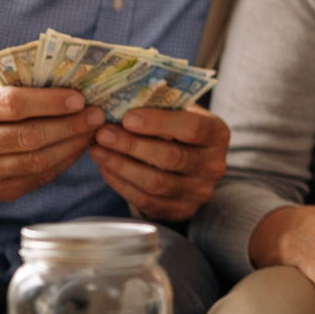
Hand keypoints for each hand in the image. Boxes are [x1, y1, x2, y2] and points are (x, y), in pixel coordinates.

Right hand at [0, 76, 102, 201]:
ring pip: (38, 161)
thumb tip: (68, 74)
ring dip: (72, 145)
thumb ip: (20, 79)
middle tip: (97, 115)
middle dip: (69, 125)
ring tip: (92, 130)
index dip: (50, 102)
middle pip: (29, 136)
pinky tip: (78, 147)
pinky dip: (64, 162)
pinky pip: (39, 178)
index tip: (79, 98)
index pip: (13, 105)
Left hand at [87, 105, 229, 220]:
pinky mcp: (181, 211)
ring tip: (97, 150)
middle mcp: (213, 165)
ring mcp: (198, 191)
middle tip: (103, 133)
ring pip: (155, 182)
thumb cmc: (181, 130)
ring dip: (121, 165)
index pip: (192, 128)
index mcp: (217, 134)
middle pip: (170, 157)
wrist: (194, 165)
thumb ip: (161, 107)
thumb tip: (120, 102)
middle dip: (131, 145)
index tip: (127, 117)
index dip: (158, 123)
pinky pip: (146, 201)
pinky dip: (121, 184)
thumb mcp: (182, 112)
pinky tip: (106, 168)